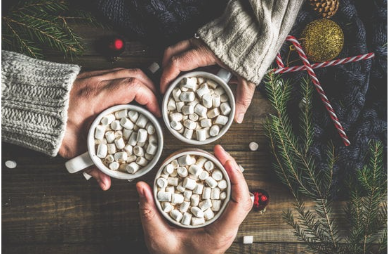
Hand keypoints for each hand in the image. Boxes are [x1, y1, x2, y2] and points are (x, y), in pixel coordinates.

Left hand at [59, 68, 160, 189]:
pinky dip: (133, 84)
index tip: (156, 113)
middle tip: (157, 109)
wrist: (33, 103)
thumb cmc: (52, 122)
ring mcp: (97, 76)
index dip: (150, 99)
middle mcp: (98, 82)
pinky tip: (134, 98)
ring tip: (149, 104)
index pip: (132, 87)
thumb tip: (106, 182)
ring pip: (130, 71)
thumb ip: (91, 164)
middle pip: (137, 75)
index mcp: (95, 96)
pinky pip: (121, 74)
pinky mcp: (95, 76)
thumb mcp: (72, 146)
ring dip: (144, 86)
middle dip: (153, 91)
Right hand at [137, 145, 252, 253]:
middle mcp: (227, 227)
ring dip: (230, 173)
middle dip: (233, 169)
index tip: (226, 161)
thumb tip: (142, 187)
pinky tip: (213, 171)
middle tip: (218, 151)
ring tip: (217, 156)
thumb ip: (149, 214)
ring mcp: (226, 222)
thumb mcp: (158, 238)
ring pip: (237, 194)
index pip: (239, 204)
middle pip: (242, 194)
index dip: (237, 179)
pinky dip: (224, 181)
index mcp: (219, 233)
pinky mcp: (220, 218)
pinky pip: (229, 197)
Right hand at [160, 38, 255, 122]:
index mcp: (205, 53)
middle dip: (164, 69)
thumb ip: (242, 98)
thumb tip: (238, 118)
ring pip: (176, 48)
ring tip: (175, 79)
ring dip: (172, 63)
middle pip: (170, 53)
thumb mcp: (247, 78)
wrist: (259, 31)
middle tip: (167, 85)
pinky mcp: (204, 38)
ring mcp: (201, 39)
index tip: (164, 89)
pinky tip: (189, 71)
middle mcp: (199, 43)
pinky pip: (185, 47)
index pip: (177, 63)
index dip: (167, 77)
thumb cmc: (252, 51)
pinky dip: (181, 58)